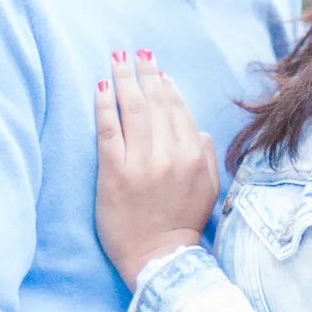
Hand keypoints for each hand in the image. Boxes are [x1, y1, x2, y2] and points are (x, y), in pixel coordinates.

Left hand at [95, 49, 220, 288]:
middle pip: (155, 103)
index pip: (178, 110)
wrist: (158, 259)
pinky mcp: (114, 174)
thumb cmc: (182, 224)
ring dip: (125, 79)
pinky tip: (102, 87)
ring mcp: (140, 163)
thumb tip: (195, 129)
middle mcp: (169, 155)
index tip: (159, 71)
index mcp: (192, 156)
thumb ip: (205, 155)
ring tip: (118, 58)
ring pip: (133, 110)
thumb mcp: (209, 189)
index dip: (167, 87)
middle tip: (137, 53)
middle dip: (146, 73)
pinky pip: (109, 130)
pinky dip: (106, 105)